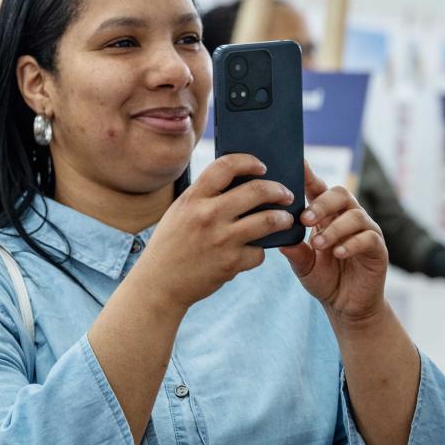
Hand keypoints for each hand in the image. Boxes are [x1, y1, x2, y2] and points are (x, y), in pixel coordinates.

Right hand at [141, 153, 296, 310]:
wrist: (159, 283)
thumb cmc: (171, 244)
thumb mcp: (180, 212)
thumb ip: (203, 196)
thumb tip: (240, 182)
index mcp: (193, 198)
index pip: (226, 166)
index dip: (249, 161)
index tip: (261, 166)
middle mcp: (208, 215)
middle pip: (256, 191)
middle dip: (278, 190)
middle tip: (286, 193)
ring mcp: (221, 240)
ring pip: (268, 220)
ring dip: (283, 218)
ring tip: (285, 218)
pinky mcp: (231, 263)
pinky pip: (259, 252)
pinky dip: (260, 252)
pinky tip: (255, 251)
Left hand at [280, 161, 388, 325]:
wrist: (346, 306)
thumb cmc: (324, 279)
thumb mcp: (303, 264)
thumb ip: (294, 250)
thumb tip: (278, 237)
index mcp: (327, 216)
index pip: (318, 189)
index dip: (309, 176)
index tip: (297, 165)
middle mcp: (347, 218)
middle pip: (340, 194)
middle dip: (322, 204)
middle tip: (305, 219)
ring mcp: (365, 231)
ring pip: (355, 215)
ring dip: (334, 228)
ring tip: (318, 244)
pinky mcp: (377, 248)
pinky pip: (368, 237)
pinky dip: (351, 243)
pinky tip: (338, 252)